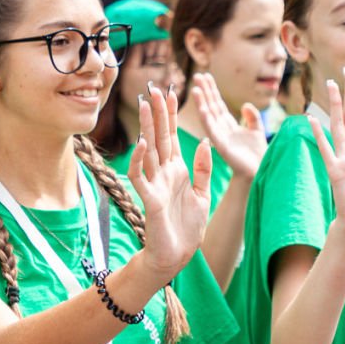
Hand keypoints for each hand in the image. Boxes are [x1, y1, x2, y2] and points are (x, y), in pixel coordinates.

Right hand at [127, 82, 211, 281]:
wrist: (176, 256)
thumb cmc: (187, 228)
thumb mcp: (203, 194)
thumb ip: (203, 169)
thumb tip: (204, 142)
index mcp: (178, 171)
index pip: (173, 137)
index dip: (172, 115)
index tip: (171, 91)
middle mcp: (164, 174)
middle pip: (160, 137)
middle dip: (158, 113)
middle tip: (155, 87)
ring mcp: (155, 185)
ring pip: (150, 151)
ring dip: (148, 128)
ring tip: (147, 105)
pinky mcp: (150, 200)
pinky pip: (141, 177)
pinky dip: (141, 161)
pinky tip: (143, 144)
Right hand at [188, 73, 265, 181]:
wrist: (260, 172)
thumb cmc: (258, 155)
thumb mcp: (257, 131)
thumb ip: (252, 118)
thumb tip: (245, 105)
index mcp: (229, 126)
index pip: (218, 104)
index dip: (212, 90)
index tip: (206, 76)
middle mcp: (222, 130)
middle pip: (212, 107)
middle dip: (205, 91)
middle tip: (197, 75)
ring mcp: (220, 138)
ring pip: (209, 117)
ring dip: (202, 102)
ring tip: (195, 88)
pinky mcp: (222, 147)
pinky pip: (212, 131)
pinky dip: (207, 119)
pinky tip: (203, 108)